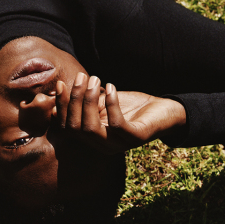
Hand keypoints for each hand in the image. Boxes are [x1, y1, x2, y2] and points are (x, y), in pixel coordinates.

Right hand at [54, 72, 186, 152]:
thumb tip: (60, 90)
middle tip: (82, 77)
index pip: (68, 127)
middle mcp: (102, 146)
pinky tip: (112, 87)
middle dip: (75, 100)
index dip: (62, 106)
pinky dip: (111, 104)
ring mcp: (119, 144)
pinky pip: (116, 124)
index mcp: (92, 139)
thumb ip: (85, 101)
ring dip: (89, 101)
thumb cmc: (131, 106)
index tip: (61, 84)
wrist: (165, 111)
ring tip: (96, 80)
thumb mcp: (103, 102)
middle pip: (76, 128)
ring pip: (91, 128)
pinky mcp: (135, 138)